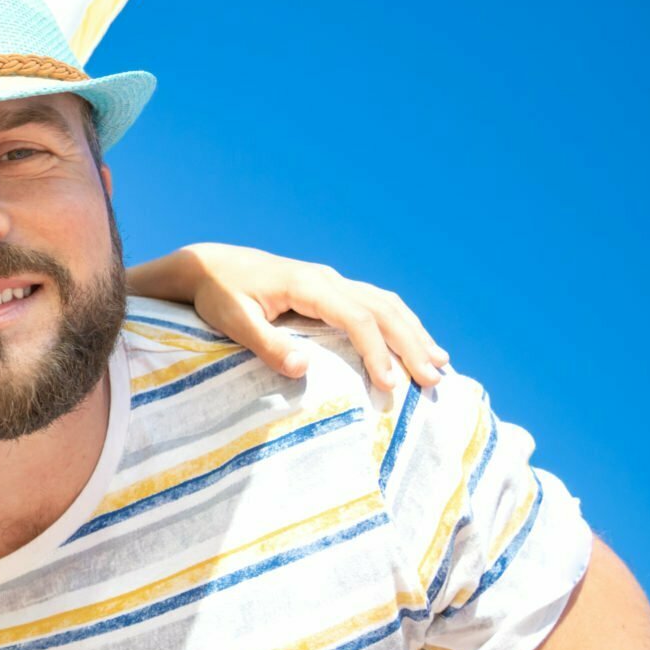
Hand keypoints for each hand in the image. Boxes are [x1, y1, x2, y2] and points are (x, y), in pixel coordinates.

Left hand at [148, 243, 448, 389]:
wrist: (210, 265)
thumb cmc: (217, 294)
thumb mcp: (232, 320)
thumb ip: (265, 344)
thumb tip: (303, 370)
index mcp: (307, 284)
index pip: (356, 317)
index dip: (377, 351)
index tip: (390, 384)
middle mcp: (327, 279)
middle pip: (383, 309)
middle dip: (411, 344)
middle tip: (434, 381)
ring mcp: (332, 281)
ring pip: (386, 304)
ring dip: (414, 332)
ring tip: (440, 364)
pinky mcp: (330, 289)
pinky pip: (376, 304)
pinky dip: (400, 324)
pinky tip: (415, 343)